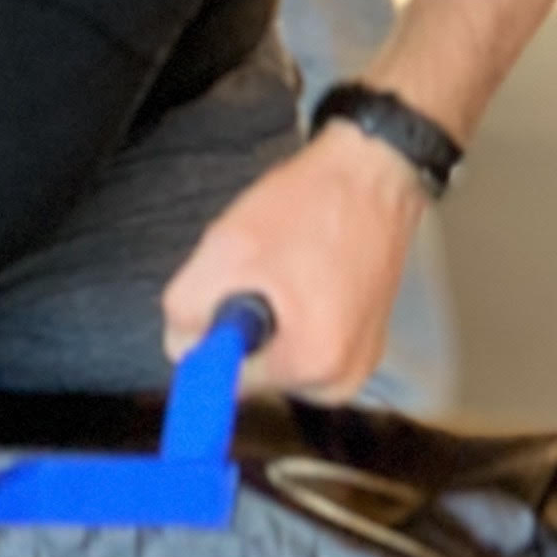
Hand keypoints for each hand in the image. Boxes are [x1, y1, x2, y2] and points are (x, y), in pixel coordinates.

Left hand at [160, 125, 429, 398]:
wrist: (372, 174)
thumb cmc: (312, 204)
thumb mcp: (227, 249)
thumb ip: (186, 311)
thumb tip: (183, 347)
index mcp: (312, 363)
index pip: (224, 382)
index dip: (214, 332)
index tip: (229, 293)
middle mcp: (341, 379)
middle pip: (252, 372)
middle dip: (243, 324)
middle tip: (261, 271)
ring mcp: (356, 365)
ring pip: (275, 357)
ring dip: (267, 318)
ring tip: (286, 268)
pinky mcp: (362, 347)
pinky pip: (302, 344)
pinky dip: (292, 315)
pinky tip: (304, 276)